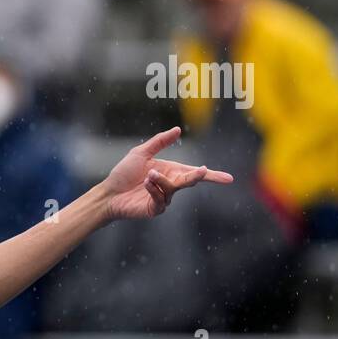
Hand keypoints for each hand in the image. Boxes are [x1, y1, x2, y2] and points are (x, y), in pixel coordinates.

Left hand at [98, 126, 233, 221]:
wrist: (108, 192)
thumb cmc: (124, 173)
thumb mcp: (141, 153)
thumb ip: (160, 142)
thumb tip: (178, 129)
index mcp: (171, 171)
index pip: (195, 173)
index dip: (212, 176)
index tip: (229, 179)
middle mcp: (171, 185)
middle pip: (190, 180)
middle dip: (197, 175)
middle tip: (202, 171)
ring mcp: (164, 198)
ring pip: (173, 188)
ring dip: (161, 180)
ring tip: (147, 176)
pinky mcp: (156, 209)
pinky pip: (162, 199)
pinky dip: (154, 189)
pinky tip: (144, 184)